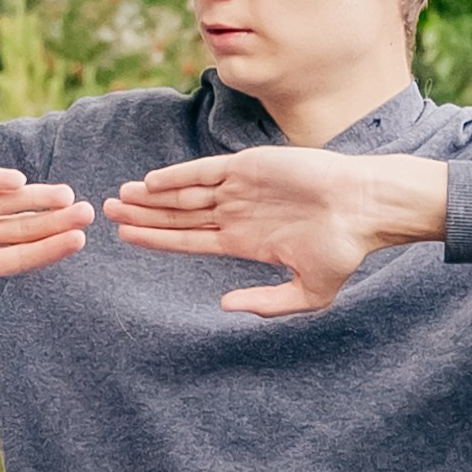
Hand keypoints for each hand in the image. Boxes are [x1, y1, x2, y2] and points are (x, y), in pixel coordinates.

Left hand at [113, 147, 448, 316]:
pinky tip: (150, 182)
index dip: (156, 239)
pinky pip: (204, 171)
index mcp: (244, 241)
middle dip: (143, 215)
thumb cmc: (343, 250)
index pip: (189, 241)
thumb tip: (224, 306)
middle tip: (105, 213)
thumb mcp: (307, 293)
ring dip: (151, 196)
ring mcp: (241, 188)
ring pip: (184, 194)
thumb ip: (266, 303)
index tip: (126, 238)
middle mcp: (237, 213)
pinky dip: (176, 176)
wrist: (365, 209)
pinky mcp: (250, 165)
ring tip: (118, 197)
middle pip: (178, 216)